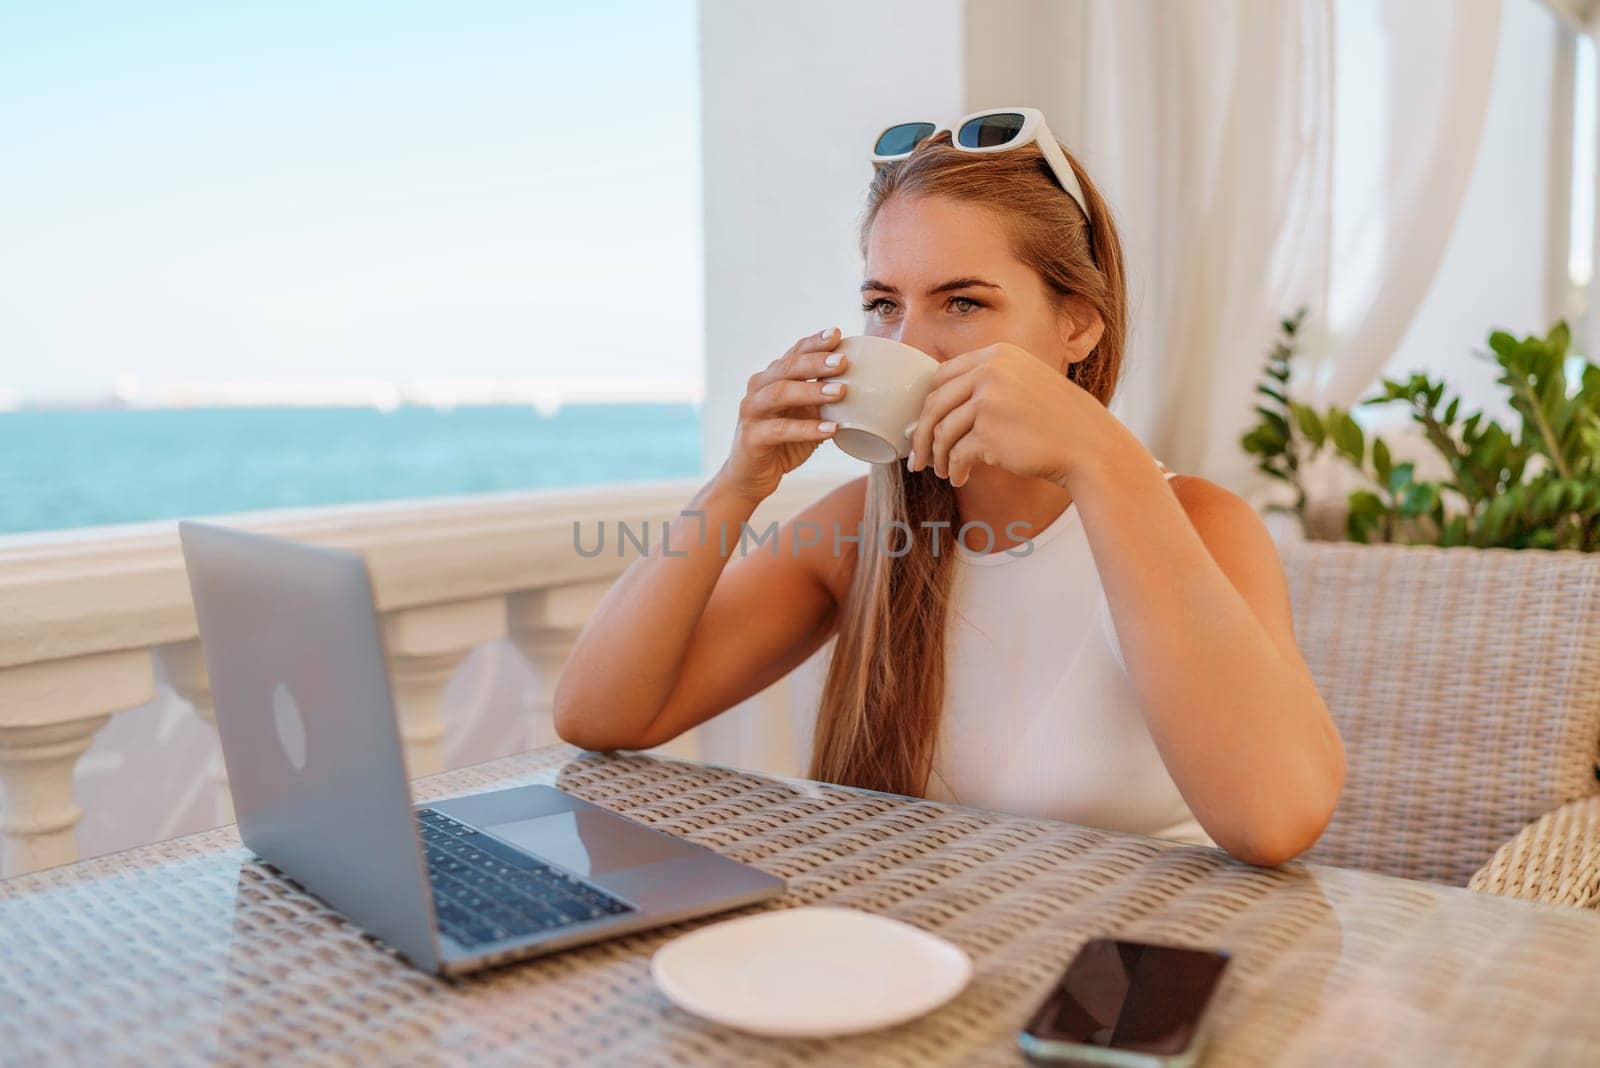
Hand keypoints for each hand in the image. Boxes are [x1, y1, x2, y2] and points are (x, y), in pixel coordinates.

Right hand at [717, 327, 848, 503]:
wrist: (750, 477)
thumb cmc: (783, 443)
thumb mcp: (807, 416)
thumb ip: (825, 400)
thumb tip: (866, 386)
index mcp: (772, 378)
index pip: (794, 353)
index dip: (815, 342)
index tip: (837, 334)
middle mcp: (758, 389)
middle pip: (787, 368)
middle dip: (816, 362)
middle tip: (843, 361)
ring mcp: (751, 412)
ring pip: (780, 393)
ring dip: (811, 390)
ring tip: (840, 391)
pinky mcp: (751, 437)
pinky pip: (780, 429)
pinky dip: (807, 428)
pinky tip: (830, 429)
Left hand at [906, 342, 1121, 488]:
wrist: (1089, 446)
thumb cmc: (1058, 421)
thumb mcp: (1025, 382)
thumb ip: (989, 382)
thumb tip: (938, 405)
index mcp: (997, 355)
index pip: (942, 375)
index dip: (929, 403)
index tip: (924, 424)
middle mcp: (990, 371)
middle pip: (935, 403)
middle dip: (922, 434)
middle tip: (918, 457)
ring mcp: (988, 401)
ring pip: (942, 431)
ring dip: (938, 457)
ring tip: (942, 471)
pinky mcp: (989, 433)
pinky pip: (957, 454)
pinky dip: (954, 469)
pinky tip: (959, 478)